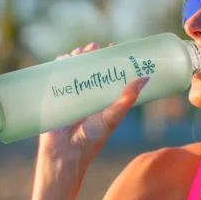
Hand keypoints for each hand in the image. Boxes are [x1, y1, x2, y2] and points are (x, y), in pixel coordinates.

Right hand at [38, 42, 149, 172]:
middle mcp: (89, 95)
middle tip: (93, 47)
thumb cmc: (92, 138)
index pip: (109, 74)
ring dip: (75, 56)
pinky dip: (59, 65)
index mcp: (104, 99)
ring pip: (73, 69)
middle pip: (90, 67)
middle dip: (90, 54)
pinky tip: (62, 59)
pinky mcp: (56, 97)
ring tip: (79, 52)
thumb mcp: (112, 117)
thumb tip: (145, 79)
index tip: (114, 48)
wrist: (65, 153)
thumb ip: (126, 99)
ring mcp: (72, 95)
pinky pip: (56, 76)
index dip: (111, 60)